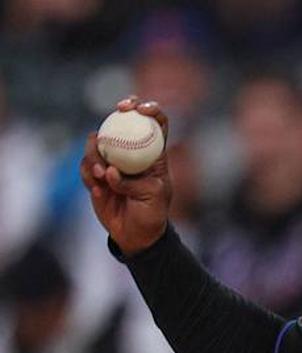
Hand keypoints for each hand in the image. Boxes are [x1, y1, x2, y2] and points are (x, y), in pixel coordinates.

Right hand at [79, 97, 171, 256]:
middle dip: (117, 113)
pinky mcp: (95, 173)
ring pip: (97, 143)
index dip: (150, 109)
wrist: (135, 233)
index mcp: (154, 153)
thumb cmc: (152, 213)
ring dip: (95, 155)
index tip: (140, 108)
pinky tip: (96, 189)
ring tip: (100, 176)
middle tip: (116, 113)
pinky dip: (87, 175)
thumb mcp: (153, 197)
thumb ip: (133, 183)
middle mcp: (132, 152)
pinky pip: (85, 165)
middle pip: (122, 122)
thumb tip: (110, 170)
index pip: (156, 123)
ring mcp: (112, 160)